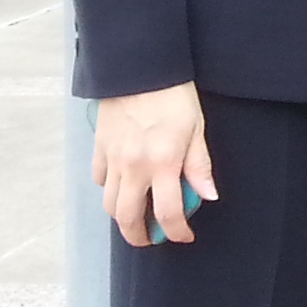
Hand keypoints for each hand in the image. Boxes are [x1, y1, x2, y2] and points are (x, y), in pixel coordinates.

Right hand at [92, 83, 215, 246]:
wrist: (141, 67)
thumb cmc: (175, 95)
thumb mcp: (196, 129)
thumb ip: (199, 166)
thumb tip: (207, 196)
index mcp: (162, 162)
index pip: (167, 213)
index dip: (176, 232)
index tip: (184, 236)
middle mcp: (133, 165)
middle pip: (128, 217)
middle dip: (139, 236)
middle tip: (153, 239)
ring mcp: (112, 157)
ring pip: (109, 203)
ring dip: (122, 217)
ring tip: (137, 218)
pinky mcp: (99, 147)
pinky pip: (99, 179)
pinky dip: (109, 189)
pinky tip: (123, 186)